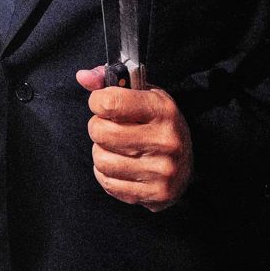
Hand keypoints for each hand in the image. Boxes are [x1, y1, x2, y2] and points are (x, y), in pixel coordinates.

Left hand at [75, 66, 192, 210]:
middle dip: (97, 128)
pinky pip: (108, 182)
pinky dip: (106, 174)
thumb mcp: (143, 95)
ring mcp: (162, 170)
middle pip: (101, 132)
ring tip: (116, 148)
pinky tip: (121, 166)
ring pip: (101, 160)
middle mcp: (165, 140)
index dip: (97, 101)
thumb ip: (110, 81)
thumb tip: (82, 76)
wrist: (188, 164)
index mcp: (162, 110)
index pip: (110, 102)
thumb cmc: (158, 123)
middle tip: (109, 128)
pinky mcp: (156, 194)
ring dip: (101, 153)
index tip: (102, 104)